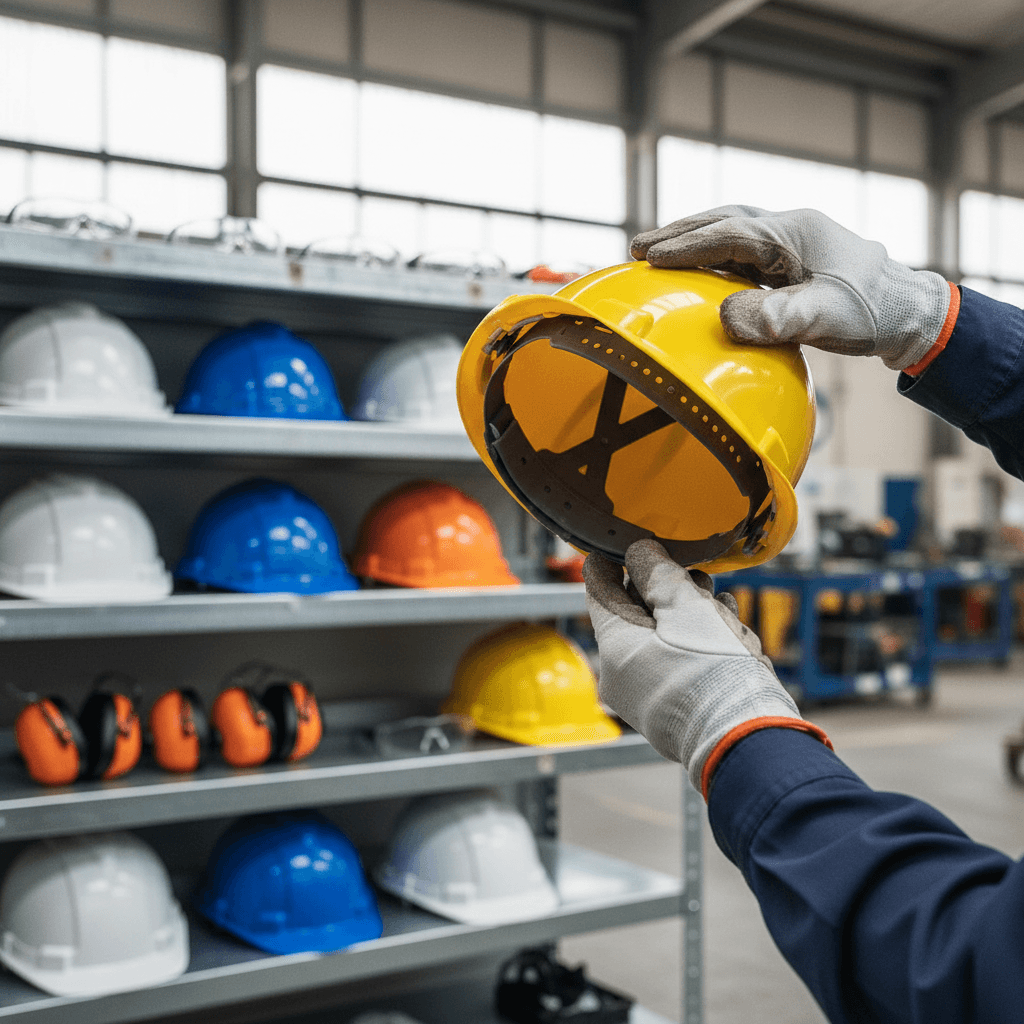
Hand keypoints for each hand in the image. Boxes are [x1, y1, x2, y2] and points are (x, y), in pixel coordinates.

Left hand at [583, 539, 827, 795]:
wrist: (750, 742)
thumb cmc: (712, 671)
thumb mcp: (684, 607)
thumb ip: (658, 573)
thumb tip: (638, 552)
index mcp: (614, 648)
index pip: (599, 592)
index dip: (611, 562)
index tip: (621, 542)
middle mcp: (622, 676)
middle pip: (634, 615)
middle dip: (661, 587)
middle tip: (687, 567)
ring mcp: (647, 697)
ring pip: (661, 638)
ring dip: (685, 613)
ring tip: (712, 594)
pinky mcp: (675, 711)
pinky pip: (677, 663)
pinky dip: (696, 641)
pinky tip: (723, 624)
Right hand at [630, 206, 953, 372]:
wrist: (906, 311)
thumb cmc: (869, 312)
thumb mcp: (824, 319)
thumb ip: (777, 319)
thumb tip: (726, 318)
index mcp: (793, 233)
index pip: (729, 234)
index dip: (687, 245)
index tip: (648, 257)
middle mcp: (788, 230)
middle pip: (723, 221)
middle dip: (679, 233)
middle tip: (637, 247)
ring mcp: (789, 244)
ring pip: (730, 232)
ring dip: (692, 240)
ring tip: (655, 254)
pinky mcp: (790, 261)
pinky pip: (741, 251)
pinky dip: (711, 256)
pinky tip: (695, 272)